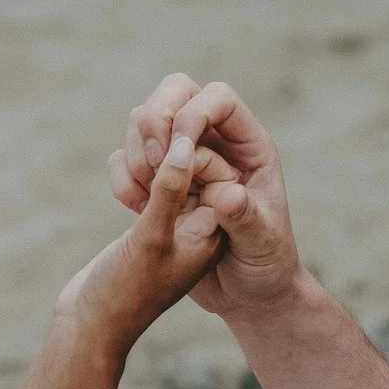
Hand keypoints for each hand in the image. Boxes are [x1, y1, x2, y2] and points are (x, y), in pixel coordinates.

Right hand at [60, 136, 239, 343]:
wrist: (91, 326)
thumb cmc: (127, 292)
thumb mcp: (153, 240)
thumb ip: (170, 192)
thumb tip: (185, 146)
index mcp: (216, 224)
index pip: (213, 162)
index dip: (187, 148)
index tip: (160, 160)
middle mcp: (201, 216)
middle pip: (190, 151)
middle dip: (162, 146)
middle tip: (142, 162)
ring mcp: (173, 213)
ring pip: (163, 156)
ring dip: (141, 156)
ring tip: (133, 183)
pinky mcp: (147, 213)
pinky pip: (142, 172)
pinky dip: (127, 173)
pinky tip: (124, 195)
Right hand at [109, 75, 303, 318]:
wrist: (245, 297)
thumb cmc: (265, 267)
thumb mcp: (260, 245)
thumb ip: (243, 217)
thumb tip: (225, 192)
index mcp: (250, 148)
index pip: (218, 98)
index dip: (193, 112)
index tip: (178, 150)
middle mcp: (216, 144)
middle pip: (177, 91)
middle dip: (156, 117)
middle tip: (154, 161)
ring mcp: (184, 159)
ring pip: (147, 119)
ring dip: (137, 149)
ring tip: (147, 196)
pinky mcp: (158, 181)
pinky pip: (129, 156)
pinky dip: (123, 174)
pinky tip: (136, 209)